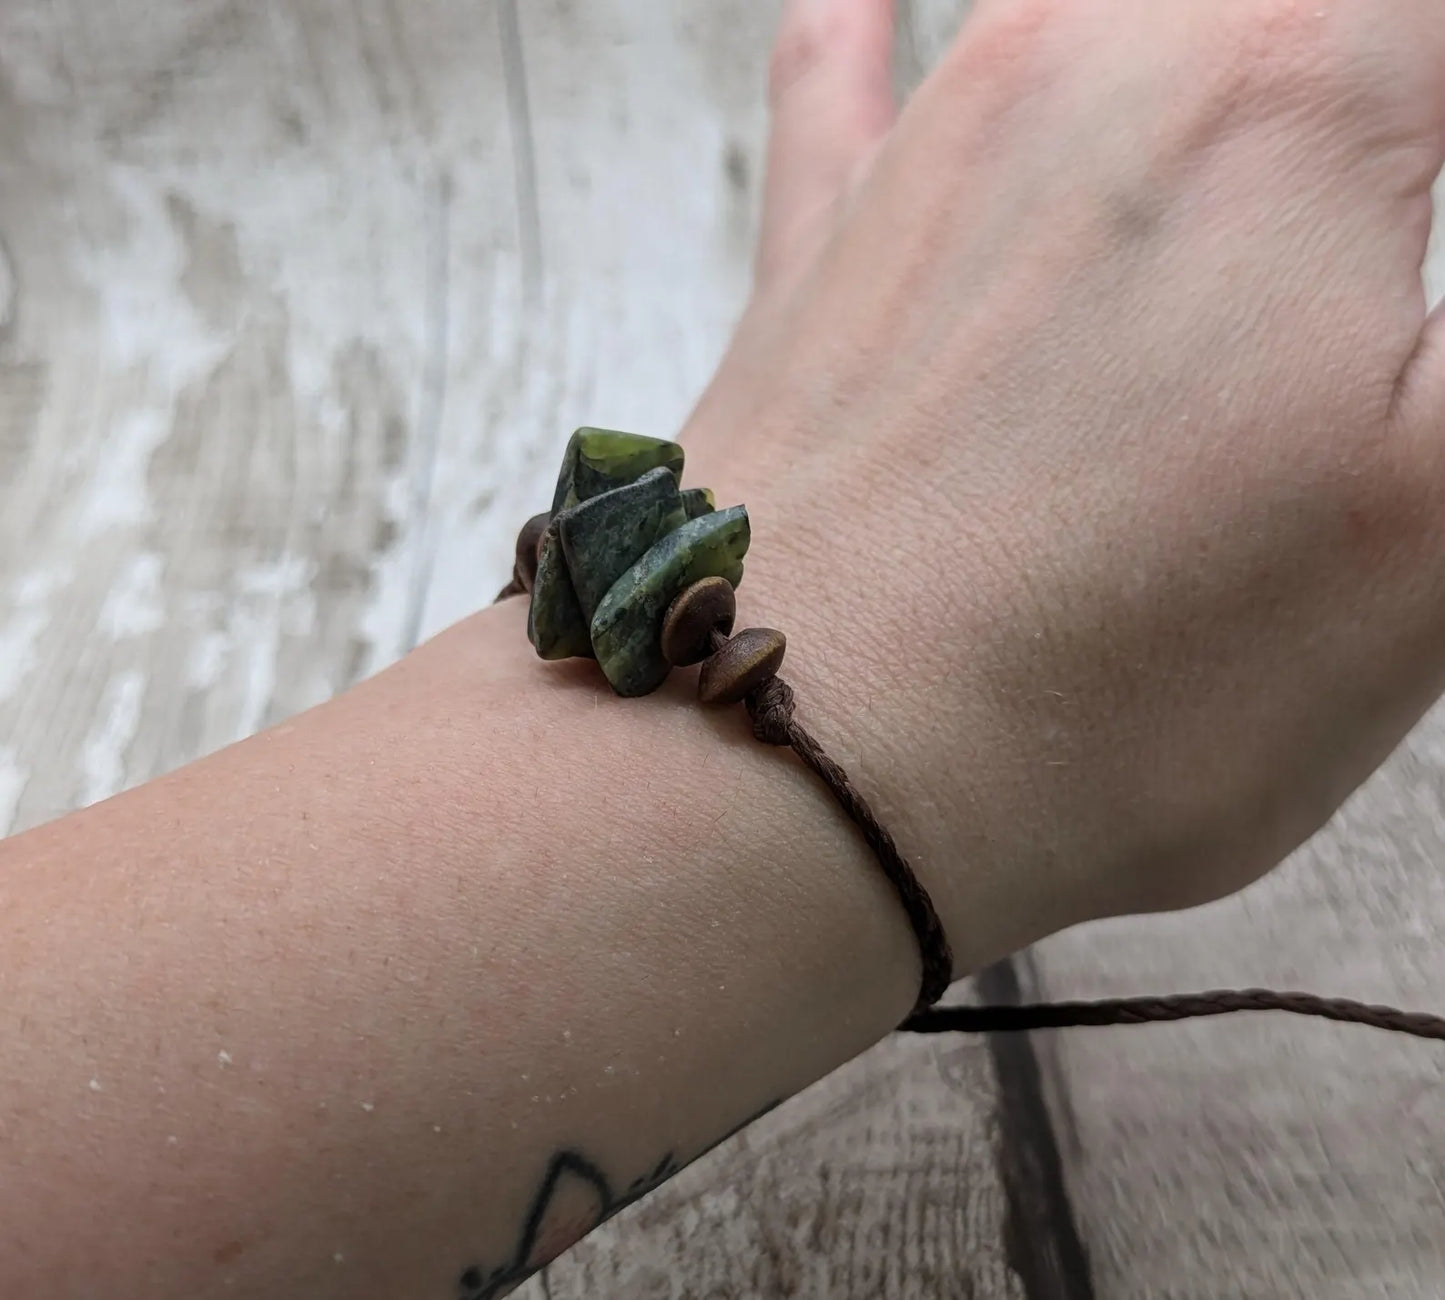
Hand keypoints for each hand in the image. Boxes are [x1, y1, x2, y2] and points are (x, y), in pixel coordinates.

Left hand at [683, 0, 1444, 966]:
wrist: (796, 759)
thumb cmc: (1112, 679)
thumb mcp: (1441, 531)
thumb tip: (1409, 231)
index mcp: (1284, 105)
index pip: (1415, 24)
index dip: (1423, 85)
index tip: (1401, 226)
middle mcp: (1089, 67)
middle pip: (1263, 5)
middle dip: (1342, 70)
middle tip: (1350, 169)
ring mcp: (928, 157)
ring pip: (1062, 3)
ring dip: (1167, 36)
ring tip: (1219, 55)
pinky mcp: (813, 263)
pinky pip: (836, 91)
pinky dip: (857, 40)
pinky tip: (860, 2)